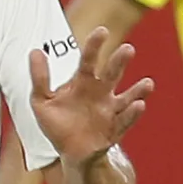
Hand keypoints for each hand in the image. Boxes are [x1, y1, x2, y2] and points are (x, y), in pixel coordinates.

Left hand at [29, 27, 150, 164]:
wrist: (70, 153)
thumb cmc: (57, 124)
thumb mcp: (41, 100)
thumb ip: (39, 77)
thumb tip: (35, 50)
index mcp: (82, 83)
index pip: (88, 60)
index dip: (95, 46)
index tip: (102, 30)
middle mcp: (100, 93)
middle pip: (111, 74)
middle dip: (119, 62)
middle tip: (128, 49)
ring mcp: (110, 111)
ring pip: (127, 97)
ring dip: (138, 90)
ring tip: (147, 83)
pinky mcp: (115, 129)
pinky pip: (125, 121)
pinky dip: (132, 114)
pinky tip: (139, 105)